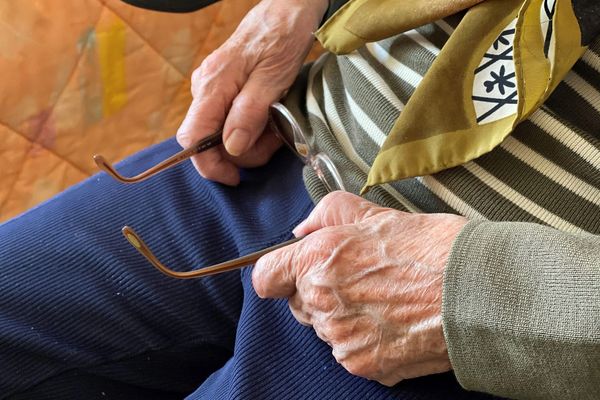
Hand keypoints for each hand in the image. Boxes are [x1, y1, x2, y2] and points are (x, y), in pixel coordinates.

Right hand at [177, 0, 327, 184]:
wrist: (286, 11)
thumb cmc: (281, 39)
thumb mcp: (271, 80)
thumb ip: (249, 114)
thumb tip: (231, 148)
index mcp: (212, 86)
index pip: (193, 138)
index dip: (209, 165)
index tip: (233, 178)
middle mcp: (205, 88)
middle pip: (207, 140)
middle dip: (240, 153)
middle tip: (272, 144)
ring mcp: (213, 88)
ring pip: (221, 132)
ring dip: (249, 140)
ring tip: (275, 128)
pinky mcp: (224, 88)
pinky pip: (229, 118)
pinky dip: (250, 127)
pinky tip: (268, 120)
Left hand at [253, 192, 467, 385]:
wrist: (479, 292)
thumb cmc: (433, 249)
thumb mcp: (377, 214)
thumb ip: (327, 214)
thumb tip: (302, 230)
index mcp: (318, 259)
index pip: (266, 277)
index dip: (280, 272)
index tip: (294, 271)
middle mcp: (323, 301)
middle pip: (299, 304)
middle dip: (319, 292)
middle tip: (361, 279)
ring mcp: (342, 338)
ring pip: (325, 329)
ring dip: (344, 318)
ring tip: (386, 300)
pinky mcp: (363, 365)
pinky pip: (349, 353)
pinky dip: (366, 341)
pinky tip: (395, 323)